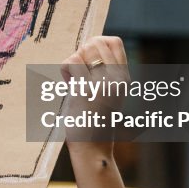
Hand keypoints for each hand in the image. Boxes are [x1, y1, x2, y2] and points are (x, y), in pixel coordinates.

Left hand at [60, 35, 127, 158]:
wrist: (92, 146)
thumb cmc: (94, 118)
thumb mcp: (108, 92)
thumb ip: (104, 71)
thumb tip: (88, 45)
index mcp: (124, 77)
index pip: (114, 41)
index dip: (97, 43)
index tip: (89, 60)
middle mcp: (117, 78)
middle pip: (96, 41)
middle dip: (82, 52)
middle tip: (79, 72)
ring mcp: (103, 83)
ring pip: (83, 50)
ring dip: (73, 61)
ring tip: (73, 79)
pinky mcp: (85, 90)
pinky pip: (71, 62)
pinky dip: (64, 70)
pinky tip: (68, 84)